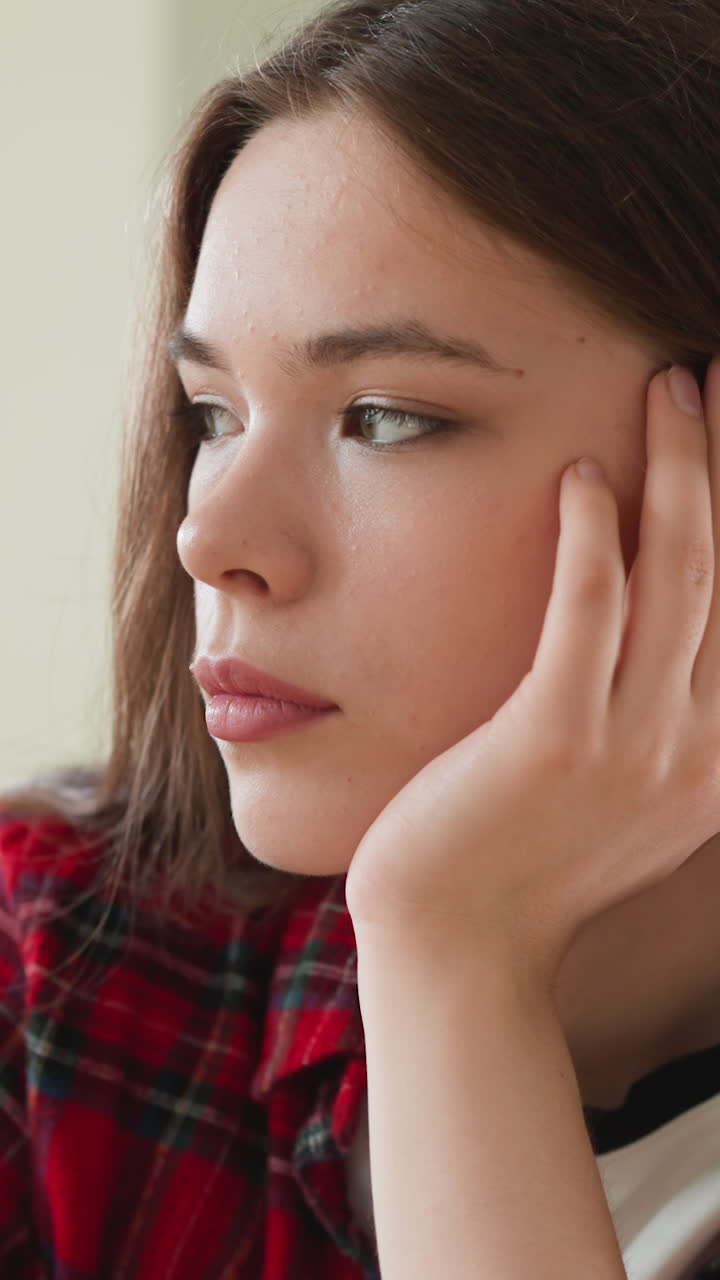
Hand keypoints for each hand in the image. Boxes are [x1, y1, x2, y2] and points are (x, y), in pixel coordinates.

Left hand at [345, 358, 719, 981]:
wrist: (459, 944)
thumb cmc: (526, 855)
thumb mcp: (632, 791)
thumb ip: (671, 712)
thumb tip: (674, 612)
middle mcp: (704, 750)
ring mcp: (637, 748)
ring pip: (678, 576)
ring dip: (679, 470)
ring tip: (668, 388)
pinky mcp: (555, 741)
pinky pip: (587, 613)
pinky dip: (591, 537)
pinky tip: (580, 475)